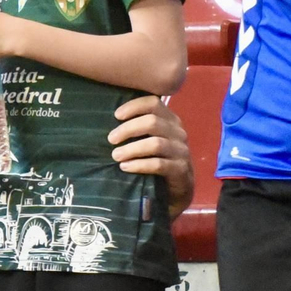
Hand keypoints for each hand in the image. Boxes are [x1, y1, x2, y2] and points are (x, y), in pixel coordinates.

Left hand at [109, 94, 193, 219]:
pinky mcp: (180, 170)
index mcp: (170, 120)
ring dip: (131, 149)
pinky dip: (139, 165)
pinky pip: (158, 164)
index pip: (153, 103)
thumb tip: (109, 117)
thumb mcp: (150, 139)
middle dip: (128, 129)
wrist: (178, 188)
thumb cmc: (158, 158)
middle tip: (111, 139)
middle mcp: (178, 132)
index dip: (134, 107)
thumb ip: (139, 127)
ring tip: (115, 155)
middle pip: (152, 122)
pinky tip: (125, 167)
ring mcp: (181, 151)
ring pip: (155, 144)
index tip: (116, 115)